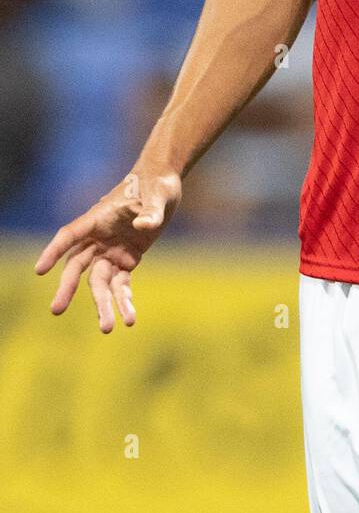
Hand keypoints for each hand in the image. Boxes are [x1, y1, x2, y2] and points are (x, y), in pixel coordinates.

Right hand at [34, 167, 180, 332]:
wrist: (164, 183)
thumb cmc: (155, 184)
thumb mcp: (157, 194)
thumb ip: (151, 212)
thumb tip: (143, 226)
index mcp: (98, 217)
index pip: (70, 235)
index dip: (54, 250)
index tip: (40, 270)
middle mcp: (99, 237)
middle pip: (77, 265)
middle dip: (68, 288)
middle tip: (56, 310)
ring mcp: (111, 250)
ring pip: (100, 282)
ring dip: (103, 304)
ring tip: (106, 329)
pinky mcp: (127, 259)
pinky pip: (122, 284)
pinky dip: (125, 300)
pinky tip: (129, 319)